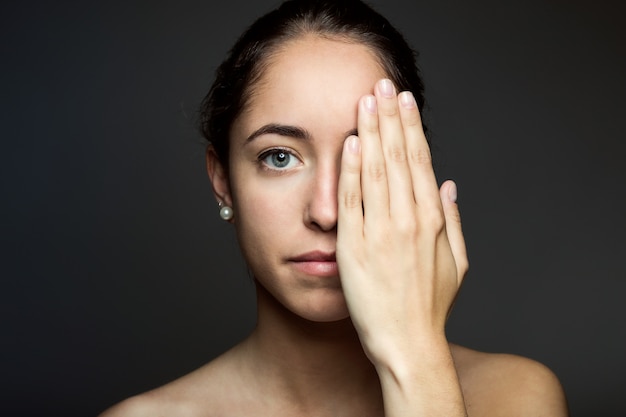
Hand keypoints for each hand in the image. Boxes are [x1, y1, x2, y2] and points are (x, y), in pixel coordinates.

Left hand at [336, 78, 467, 363]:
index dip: (410, 127)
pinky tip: (350, 144)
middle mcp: (407, 219)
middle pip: (397, 156)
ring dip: (370, 132)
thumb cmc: (431, 306)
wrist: (407, 343)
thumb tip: (448, 186)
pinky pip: (351, 201)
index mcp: (432, 220)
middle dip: (388, 117)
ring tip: (364, 101)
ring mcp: (380, 231)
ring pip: (375, 170)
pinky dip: (351, 170)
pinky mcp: (354, 246)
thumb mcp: (456, 263)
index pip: (419, 160)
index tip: (403, 101)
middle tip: (381, 84)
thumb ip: (452, 220)